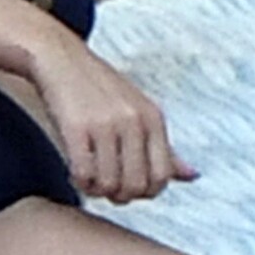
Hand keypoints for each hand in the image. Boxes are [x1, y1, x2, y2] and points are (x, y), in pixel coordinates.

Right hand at [30, 25, 199, 204]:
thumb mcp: (140, 111)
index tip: (126, 185)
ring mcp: (106, 124)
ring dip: (96, 190)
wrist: (61, 59)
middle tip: (104, 185)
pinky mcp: (77, 128)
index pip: (162, 177)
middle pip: (136, 186)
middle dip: (119, 195)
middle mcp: (134, 121)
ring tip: (88, 178)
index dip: (143, 192)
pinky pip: (84, 174)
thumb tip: (193, 176)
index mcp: (154, 119)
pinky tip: (75, 170)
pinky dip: (79, 181)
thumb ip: (164, 148)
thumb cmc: (100, 88)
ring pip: (109, 184)